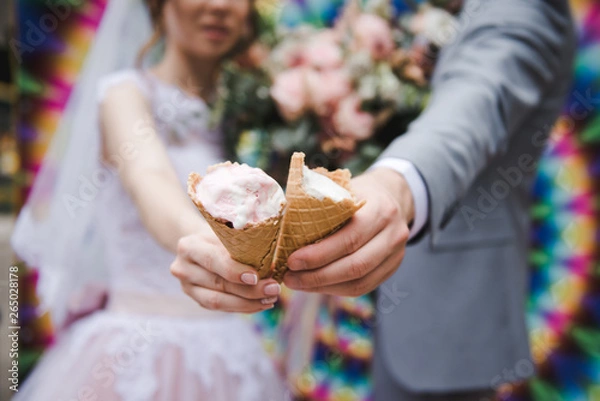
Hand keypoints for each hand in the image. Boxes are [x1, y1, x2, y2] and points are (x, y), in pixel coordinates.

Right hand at [170, 231, 280, 312]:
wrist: (199, 244)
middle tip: (274, 289)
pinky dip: (244, 307)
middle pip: (218, 284)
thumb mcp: (226, 232)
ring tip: (271, 298)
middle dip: (249, 290)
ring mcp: (187, 287)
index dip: (234, 270)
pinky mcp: (197, 299)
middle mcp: (183, 268)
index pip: (212, 260)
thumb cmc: (218, 234)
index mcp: (189, 246)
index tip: (256, 276)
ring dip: (249, 302)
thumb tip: (270, 262)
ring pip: (219, 301)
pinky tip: (261, 304)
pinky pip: (221, 308)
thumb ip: (241, 244)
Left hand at [283, 168, 413, 295]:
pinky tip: (315, 285)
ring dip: (324, 287)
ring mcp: (396, 254)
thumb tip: (279, 219)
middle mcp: (394, 234)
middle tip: (289, 277)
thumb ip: (319, 202)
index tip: (291, 260)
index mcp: (381, 209)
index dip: (319, 254)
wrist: (392, 195)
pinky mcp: (391, 269)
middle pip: (355, 265)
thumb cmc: (357, 191)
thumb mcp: (342, 187)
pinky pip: (363, 287)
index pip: (350, 238)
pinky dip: (336, 289)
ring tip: (297, 283)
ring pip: (360, 282)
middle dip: (318, 276)